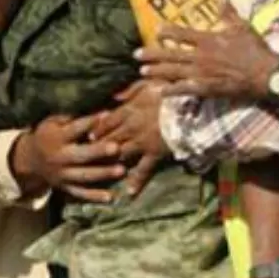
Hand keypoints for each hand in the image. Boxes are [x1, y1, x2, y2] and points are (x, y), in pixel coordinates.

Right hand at [11, 115, 125, 202]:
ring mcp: (62, 174)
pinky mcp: (65, 187)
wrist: (30, 160)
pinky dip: (95, 196)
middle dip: (99, 152)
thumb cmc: (47, 133)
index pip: (74, 129)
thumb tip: (92, 101)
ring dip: (103, 174)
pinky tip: (111, 197)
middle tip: (116, 148)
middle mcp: (59, 157)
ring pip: (84, 175)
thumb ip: (70, 115)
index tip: (107, 115)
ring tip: (122, 170)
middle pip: (81, 155)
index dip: (90, 122)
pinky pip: (81, 193)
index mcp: (56, 138)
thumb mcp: (52, 121)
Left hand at [91, 82, 168, 196]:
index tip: (87, 134)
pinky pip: (143, 170)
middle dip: (97, 146)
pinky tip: (129, 193)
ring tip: (100, 171)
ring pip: (120, 154)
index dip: (95, 128)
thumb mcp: (148, 84)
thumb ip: (129, 90)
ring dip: (109, 162)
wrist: (191, 108)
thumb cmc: (170, 91)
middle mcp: (131, 128)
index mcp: (128, 110)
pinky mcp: (154, 154)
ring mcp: (141, 143)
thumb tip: (114, 96)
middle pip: (108, 139)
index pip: (105, 121)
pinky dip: (136, 182)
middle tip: (87, 155)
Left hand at [137, 5, 278, 99]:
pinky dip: (170, 91)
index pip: (181, 33)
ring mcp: (202, 74)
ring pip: (173, 72)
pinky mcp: (206, 89)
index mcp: (208, 39)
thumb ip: (228, 11)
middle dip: (152, 54)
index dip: (166, 31)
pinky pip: (184, 90)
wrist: (266, 75)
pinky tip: (159, 92)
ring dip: (156, 72)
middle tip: (136, 54)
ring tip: (142, 72)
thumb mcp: (242, 27)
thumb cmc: (255, 50)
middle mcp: (201, 56)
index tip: (155, 30)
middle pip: (171, 54)